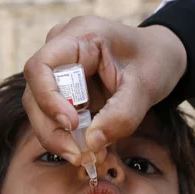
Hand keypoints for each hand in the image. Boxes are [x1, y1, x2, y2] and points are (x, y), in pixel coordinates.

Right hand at [22, 16, 186, 164]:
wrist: (160, 57)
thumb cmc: (154, 60)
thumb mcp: (146, 86)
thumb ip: (122, 114)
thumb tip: (91, 143)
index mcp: (79, 36)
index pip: (41, 66)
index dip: (48, 98)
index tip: (72, 124)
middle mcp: (60, 50)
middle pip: (35, 94)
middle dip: (52, 129)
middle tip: (78, 156)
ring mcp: (59, 70)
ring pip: (40, 109)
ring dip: (59, 138)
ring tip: (88, 157)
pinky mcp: (63, 89)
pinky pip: (54, 117)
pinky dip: (69, 137)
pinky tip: (91, 151)